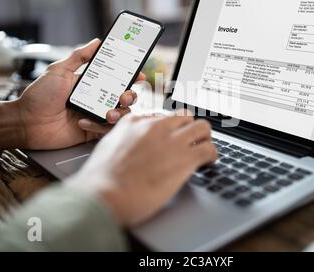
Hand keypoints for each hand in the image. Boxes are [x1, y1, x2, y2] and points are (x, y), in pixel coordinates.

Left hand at [0, 39, 143, 150]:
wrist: (26, 122)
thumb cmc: (38, 96)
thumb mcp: (58, 70)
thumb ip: (79, 56)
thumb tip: (96, 41)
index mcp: (90, 83)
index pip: (116, 78)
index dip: (130, 76)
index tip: (139, 74)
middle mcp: (95, 98)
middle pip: (124, 96)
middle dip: (130, 95)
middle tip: (124, 95)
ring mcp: (94, 114)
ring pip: (120, 114)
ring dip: (119, 112)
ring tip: (108, 113)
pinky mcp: (91, 130)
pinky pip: (107, 130)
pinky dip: (99, 126)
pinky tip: (83, 122)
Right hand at [65, 112, 216, 226]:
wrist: (105, 195)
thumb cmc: (101, 180)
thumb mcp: (107, 148)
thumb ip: (122, 140)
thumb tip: (131, 144)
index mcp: (135, 123)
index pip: (162, 117)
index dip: (170, 130)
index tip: (172, 138)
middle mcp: (156, 127)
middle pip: (185, 117)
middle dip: (189, 130)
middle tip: (189, 144)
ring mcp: (172, 141)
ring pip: (203, 127)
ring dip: (204, 139)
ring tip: (201, 151)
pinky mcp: (185, 159)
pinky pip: (210, 149)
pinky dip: (211, 156)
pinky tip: (206, 163)